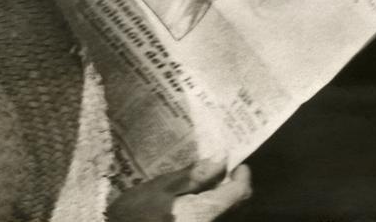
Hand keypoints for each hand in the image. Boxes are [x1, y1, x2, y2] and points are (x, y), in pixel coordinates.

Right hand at [108, 159, 251, 221]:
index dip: (242, 176)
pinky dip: (206, 207)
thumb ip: (193, 176)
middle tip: (221, 168)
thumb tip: (220, 160)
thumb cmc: (133, 215)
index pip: (239, 195)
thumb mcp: (160, 189)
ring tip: (204, 180)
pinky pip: (208, 220)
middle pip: (234, 207)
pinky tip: (191, 198)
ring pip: (222, 214)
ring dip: (219, 197)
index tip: (237, 163)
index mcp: (204, 213)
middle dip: (231, 186)